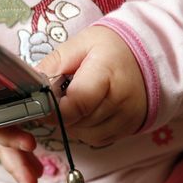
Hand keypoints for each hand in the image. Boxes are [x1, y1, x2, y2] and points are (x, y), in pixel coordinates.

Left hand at [36, 25, 146, 146]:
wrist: (152, 55)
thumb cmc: (114, 47)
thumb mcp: (82, 43)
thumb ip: (55, 62)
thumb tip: (31, 82)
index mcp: (107, 75)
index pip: (75, 104)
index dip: (53, 108)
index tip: (42, 101)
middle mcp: (120, 102)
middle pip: (76, 122)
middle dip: (59, 113)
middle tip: (59, 95)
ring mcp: (126, 119)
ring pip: (83, 135)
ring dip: (71, 123)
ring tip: (75, 100)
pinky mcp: (128, 130)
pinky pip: (95, 139)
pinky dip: (84, 129)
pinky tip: (87, 110)